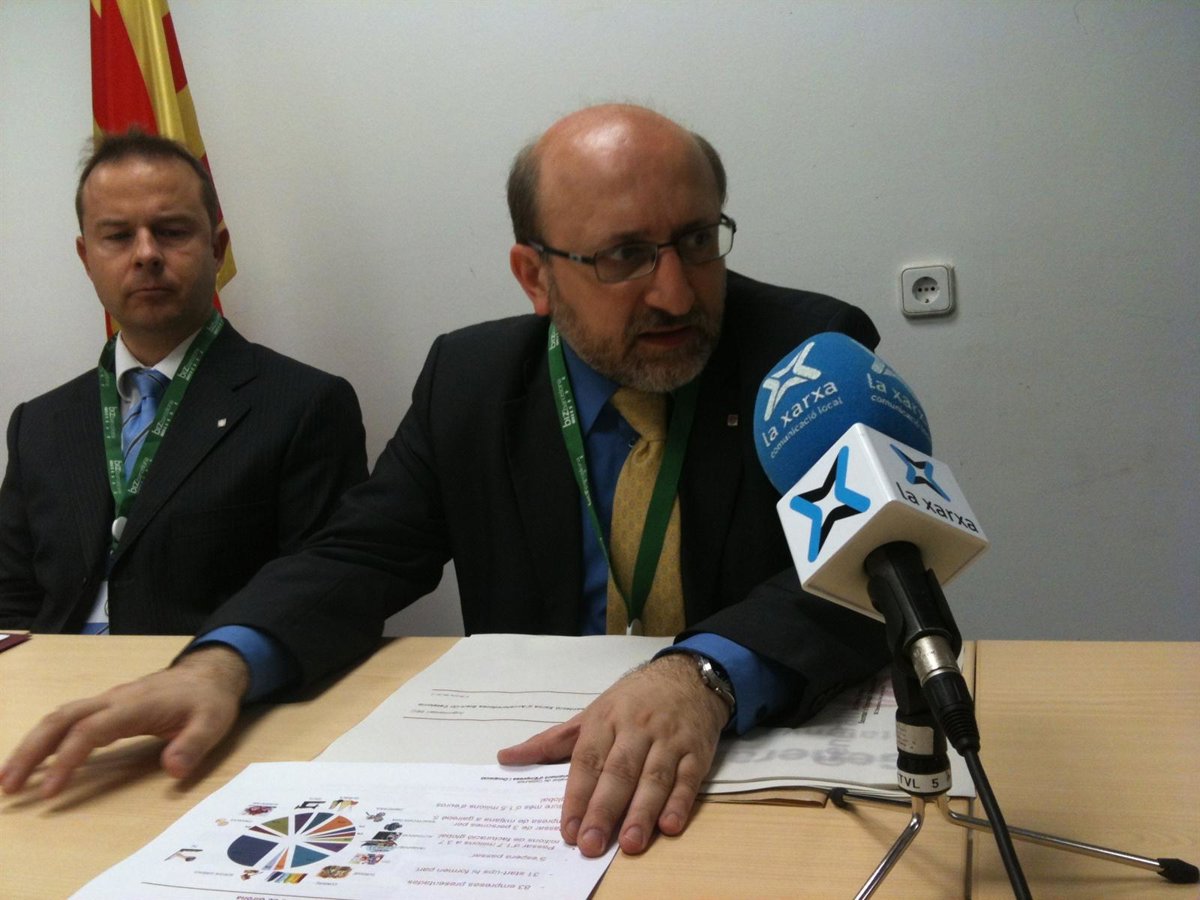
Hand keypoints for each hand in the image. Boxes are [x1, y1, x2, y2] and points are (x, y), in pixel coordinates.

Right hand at [0, 645, 248, 797]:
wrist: (210, 673)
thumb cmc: (208, 700)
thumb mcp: (212, 723)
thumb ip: (193, 745)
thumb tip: (173, 770)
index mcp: (135, 705)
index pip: (90, 730)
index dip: (67, 759)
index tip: (50, 791)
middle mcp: (113, 700)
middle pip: (61, 719)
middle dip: (31, 750)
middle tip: (7, 786)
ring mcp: (108, 702)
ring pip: (59, 718)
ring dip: (31, 745)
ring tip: (7, 779)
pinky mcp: (108, 708)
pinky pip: (69, 721)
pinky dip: (46, 740)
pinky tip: (34, 762)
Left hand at [497, 653, 728, 857]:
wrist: (688, 677)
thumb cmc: (632, 701)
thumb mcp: (591, 713)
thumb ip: (551, 741)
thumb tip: (506, 758)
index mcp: (605, 720)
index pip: (588, 760)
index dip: (577, 796)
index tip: (567, 830)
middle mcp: (636, 729)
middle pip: (619, 771)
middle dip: (604, 809)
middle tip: (591, 844)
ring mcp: (669, 740)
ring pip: (654, 777)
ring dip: (642, 812)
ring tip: (629, 843)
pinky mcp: (697, 751)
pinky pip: (688, 778)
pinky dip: (680, 802)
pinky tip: (670, 826)